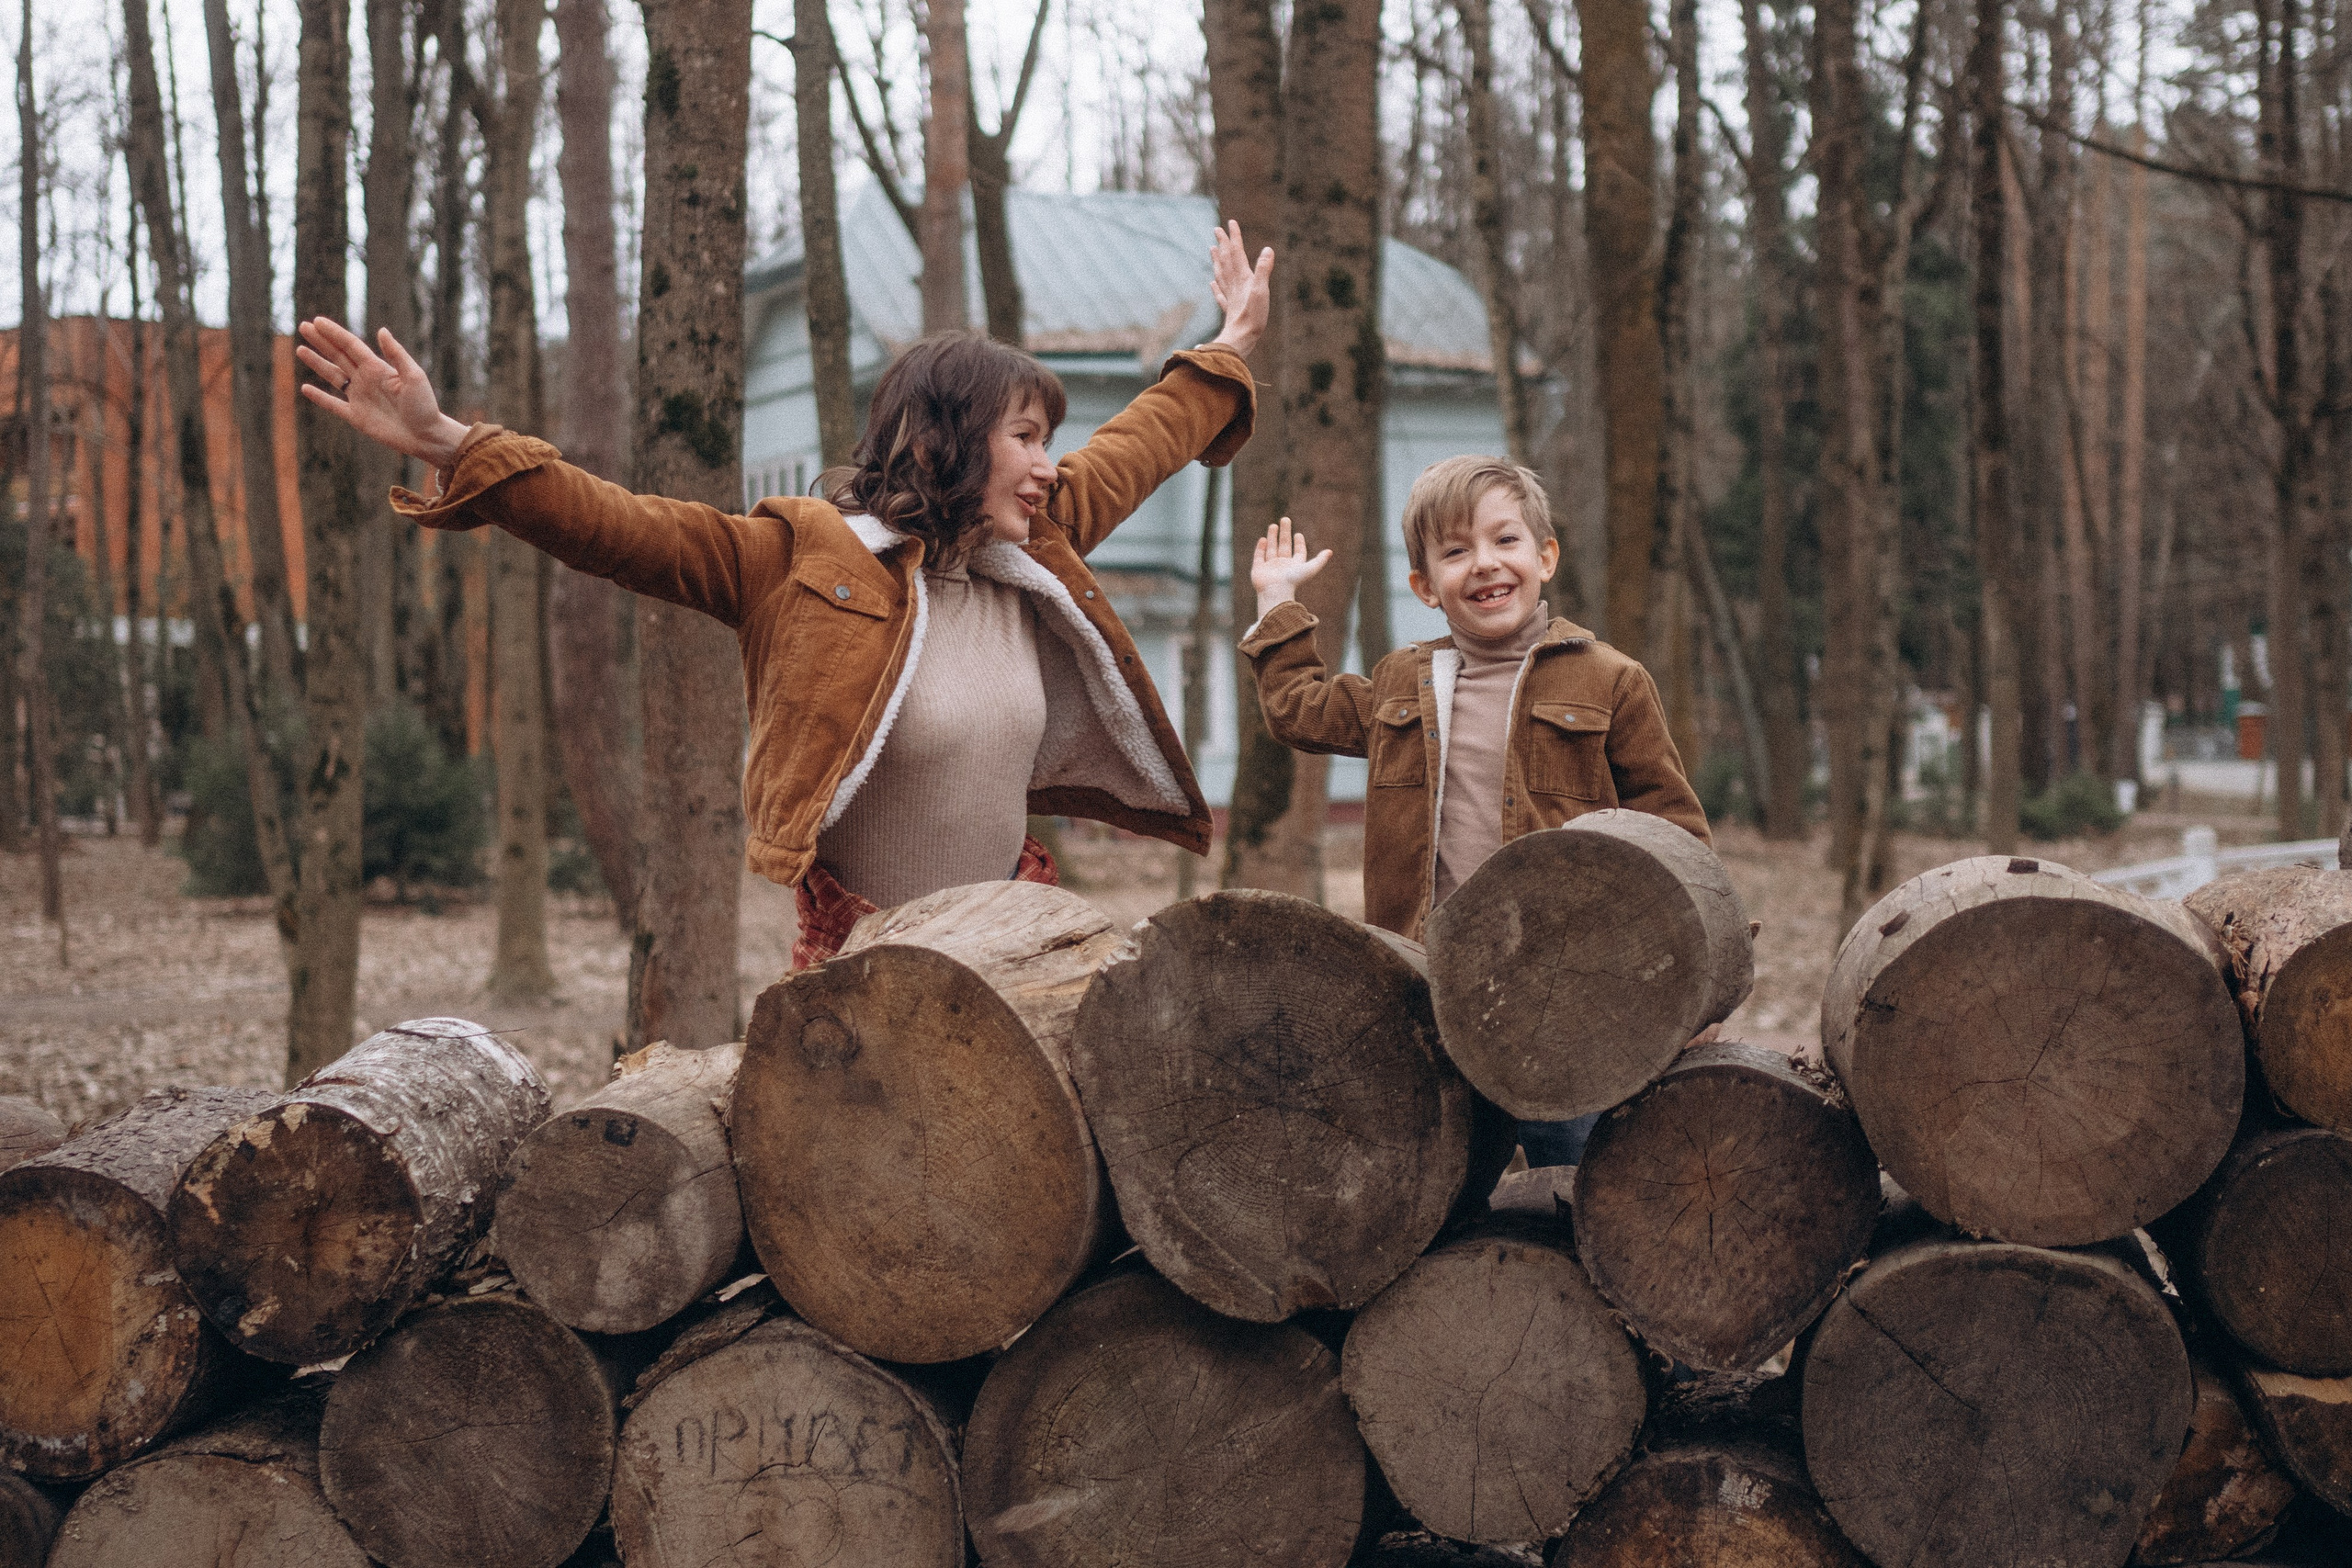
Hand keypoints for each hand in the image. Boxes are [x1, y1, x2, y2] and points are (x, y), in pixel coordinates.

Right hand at [295, 318, 471, 471]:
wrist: (426, 436)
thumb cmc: (424, 406)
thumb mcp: (414, 376)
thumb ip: (397, 354)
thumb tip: (381, 330)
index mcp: (378, 368)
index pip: (351, 346)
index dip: (334, 333)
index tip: (317, 321)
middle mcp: (366, 380)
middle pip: (338, 356)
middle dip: (321, 342)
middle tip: (304, 326)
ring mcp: (360, 398)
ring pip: (333, 376)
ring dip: (317, 363)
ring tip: (301, 349)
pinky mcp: (357, 417)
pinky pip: (334, 405)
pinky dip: (320, 397)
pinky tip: (305, 388)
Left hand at [1206, 221, 1273, 360]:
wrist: (1241, 339)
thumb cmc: (1253, 317)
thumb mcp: (1262, 291)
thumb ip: (1263, 270)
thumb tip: (1267, 249)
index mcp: (1242, 278)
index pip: (1237, 252)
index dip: (1234, 237)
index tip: (1230, 222)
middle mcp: (1234, 285)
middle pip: (1226, 260)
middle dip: (1222, 244)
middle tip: (1216, 229)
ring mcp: (1230, 297)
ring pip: (1221, 274)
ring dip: (1217, 260)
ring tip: (1211, 249)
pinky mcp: (1230, 310)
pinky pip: (1220, 294)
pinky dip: (1215, 286)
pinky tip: (1211, 283)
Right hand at [1250, 518, 1329, 618]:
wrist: (1276, 592)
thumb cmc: (1293, 581)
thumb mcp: (1310, 569)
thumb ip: (1320, 560)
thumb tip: (1330, 551)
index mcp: (1294, 567)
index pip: (1298, 552)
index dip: (1299, 543)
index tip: (1298, 534)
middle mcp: (1282, 566)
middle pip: (1284, 546)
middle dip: (1284, 533)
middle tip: (1285, 519)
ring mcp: (1270, 567)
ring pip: (1271, 549)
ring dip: (1272, 537)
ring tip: (1274, 525)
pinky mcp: (1258, 570)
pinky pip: (1259, 557)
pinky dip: (1260, 548)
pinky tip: (1263, 539)